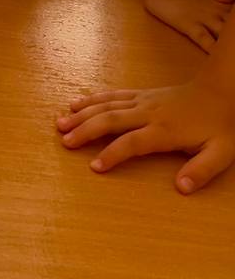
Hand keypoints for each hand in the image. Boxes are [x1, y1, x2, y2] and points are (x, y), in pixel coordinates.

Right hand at [57, 79, 234, 192]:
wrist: (220, 90)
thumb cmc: (220, 125)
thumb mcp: (220, 152)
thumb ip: (202, 171)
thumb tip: (181, 188)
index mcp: (164, 130)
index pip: (132, 143)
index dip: (112, 154)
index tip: (94, 167)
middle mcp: (148, 113)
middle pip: (110, 120)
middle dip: (85, 130)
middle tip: (64, 141)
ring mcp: (142, 100)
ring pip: (106, 105)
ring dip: (82, 114)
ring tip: (60, 123)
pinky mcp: (141, 94)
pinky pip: (112, 95)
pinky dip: (92, 99)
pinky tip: (77, 103)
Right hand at [143, 0, 228, 50]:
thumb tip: (231, 5)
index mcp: (227, 2)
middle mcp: (219, 12)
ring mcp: (205, 19)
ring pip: (226, 34)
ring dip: (230, 43)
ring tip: (230, 55)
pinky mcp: (190, 26)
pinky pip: (205, 40)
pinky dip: (213, 49)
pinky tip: (218, 58)